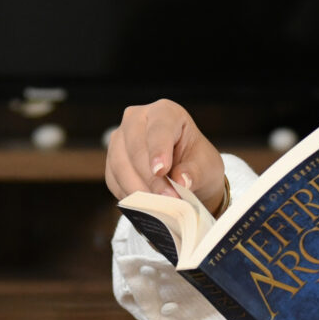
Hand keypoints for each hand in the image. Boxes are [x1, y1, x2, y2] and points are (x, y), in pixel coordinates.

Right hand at [104, 100, 226, 213]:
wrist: (184, 175)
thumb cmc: (197, 163)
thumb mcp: (206, 166)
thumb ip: (195, 172)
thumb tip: (182, 181)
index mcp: (165, 112)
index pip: (158, 128)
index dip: (158, 150)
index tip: (162, 171)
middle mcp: (136, 119)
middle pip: (135, 147)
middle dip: (150, 177)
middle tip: (167, 198)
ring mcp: (120, 139)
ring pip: (120, 165)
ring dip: (138, 189)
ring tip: (158, 206)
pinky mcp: (112, 161)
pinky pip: (114, 180)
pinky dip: (129, 195)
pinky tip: (145, 206)